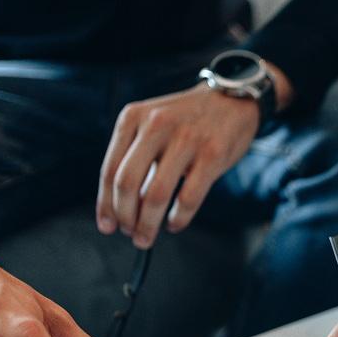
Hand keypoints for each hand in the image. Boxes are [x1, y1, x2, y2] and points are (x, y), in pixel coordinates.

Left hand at [96, 85, 258, 248]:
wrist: (231, 100)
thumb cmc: (187, 121)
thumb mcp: (153, 126)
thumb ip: (136, 158)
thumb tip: (120, 208)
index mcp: (134, 118)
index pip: (110, 170)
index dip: (106, 204)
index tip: (107, 226)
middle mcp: (157, 125)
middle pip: (127, 183)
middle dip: (124, 217)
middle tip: (129, 233)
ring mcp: (186, 139)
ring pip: (156, 195)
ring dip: (148, 224)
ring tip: (146, 237)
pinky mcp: (213, 154)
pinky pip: (188, 198)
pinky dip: (178, 219)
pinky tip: (174, 224)